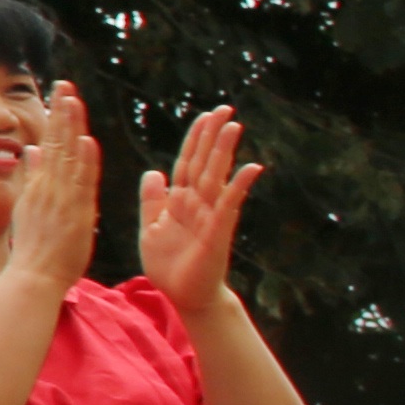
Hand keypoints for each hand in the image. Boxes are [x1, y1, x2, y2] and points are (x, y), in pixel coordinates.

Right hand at [0, 83, 104, 294]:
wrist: (34, 277)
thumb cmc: (34, 248)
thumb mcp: (28, 207)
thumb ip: (33, 177)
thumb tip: (31, 150)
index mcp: (40, 185)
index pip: (49, 144)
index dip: (56, 118)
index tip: (61, 95)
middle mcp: (49, 187)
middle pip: (57, 143)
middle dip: (61, 113)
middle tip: (65, 85)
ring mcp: (61, 198)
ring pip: (67, 157)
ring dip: (71, 128)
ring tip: (73, 101)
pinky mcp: (75, 213)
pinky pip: (81, 183)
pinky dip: (84, 162)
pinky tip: (87, 141)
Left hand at [139, 105, 265, 317]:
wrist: (184, 296)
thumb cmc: (170, 265)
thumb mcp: (151, 228)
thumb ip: (152, 201)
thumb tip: (153, 172)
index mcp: (179, 201)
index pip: (187, 163)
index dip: (194, 140)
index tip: (204, 115)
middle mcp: (198, 204)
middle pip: (204, 163)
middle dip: (213, 136)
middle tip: (225, 108)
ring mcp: (210, 216)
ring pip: (217, 177)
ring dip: (225, 152)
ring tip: (234, 126)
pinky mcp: (218, 232)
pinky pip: (229, 205)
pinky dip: (239, 185)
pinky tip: (252, 167)